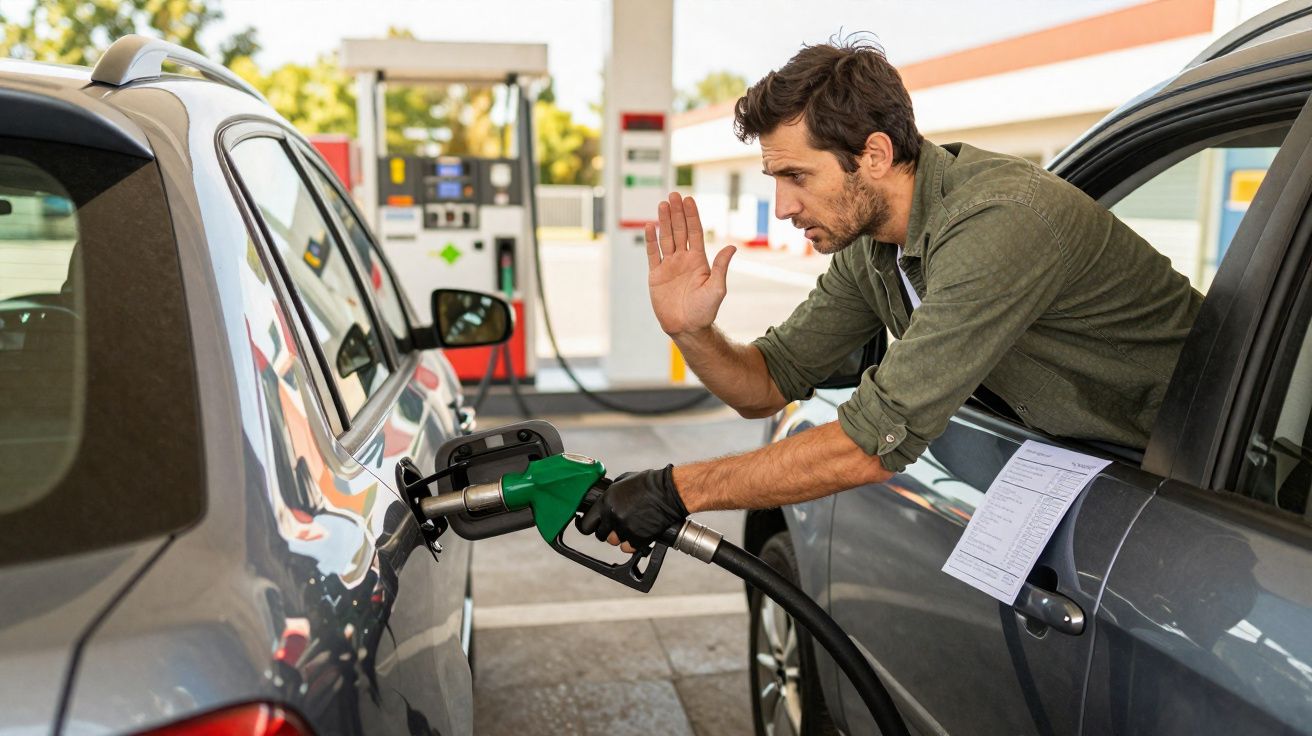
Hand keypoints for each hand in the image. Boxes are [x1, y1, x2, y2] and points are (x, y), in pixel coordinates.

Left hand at [576, 466, 688, 550]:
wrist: (669, 491)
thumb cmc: (649, 483)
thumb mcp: (623, 481)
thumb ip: (610, 493)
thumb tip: (604, 500)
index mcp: (606, 502)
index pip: (586, 524)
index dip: (586, 526)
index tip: (588, 527)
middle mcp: (612, 516)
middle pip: (600, 535)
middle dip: (607, 531)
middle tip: (616, 525)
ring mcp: (625, 528)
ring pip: (614, 542)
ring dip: (620, 537)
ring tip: (631, 526)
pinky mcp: (638, 538)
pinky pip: (628, 548)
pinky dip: (632, 543)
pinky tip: (638, 533)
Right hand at [646, 193, 735, 336]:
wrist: (687, 327)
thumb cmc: (704, 311)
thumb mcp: (717, 288)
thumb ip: (721, 267)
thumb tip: (731, 248)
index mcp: (699, 260)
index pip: (694, 232)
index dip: (691, 216)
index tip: (688, 199)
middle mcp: (684, 259)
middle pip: (680, 230)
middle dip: (677, 213)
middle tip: (673, 195)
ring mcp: (669, 266)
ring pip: (666, 238)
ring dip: (664, 221)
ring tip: (662, 204)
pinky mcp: (656, 275)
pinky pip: (653, 254)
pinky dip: (651, 240)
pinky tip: (649, 226)